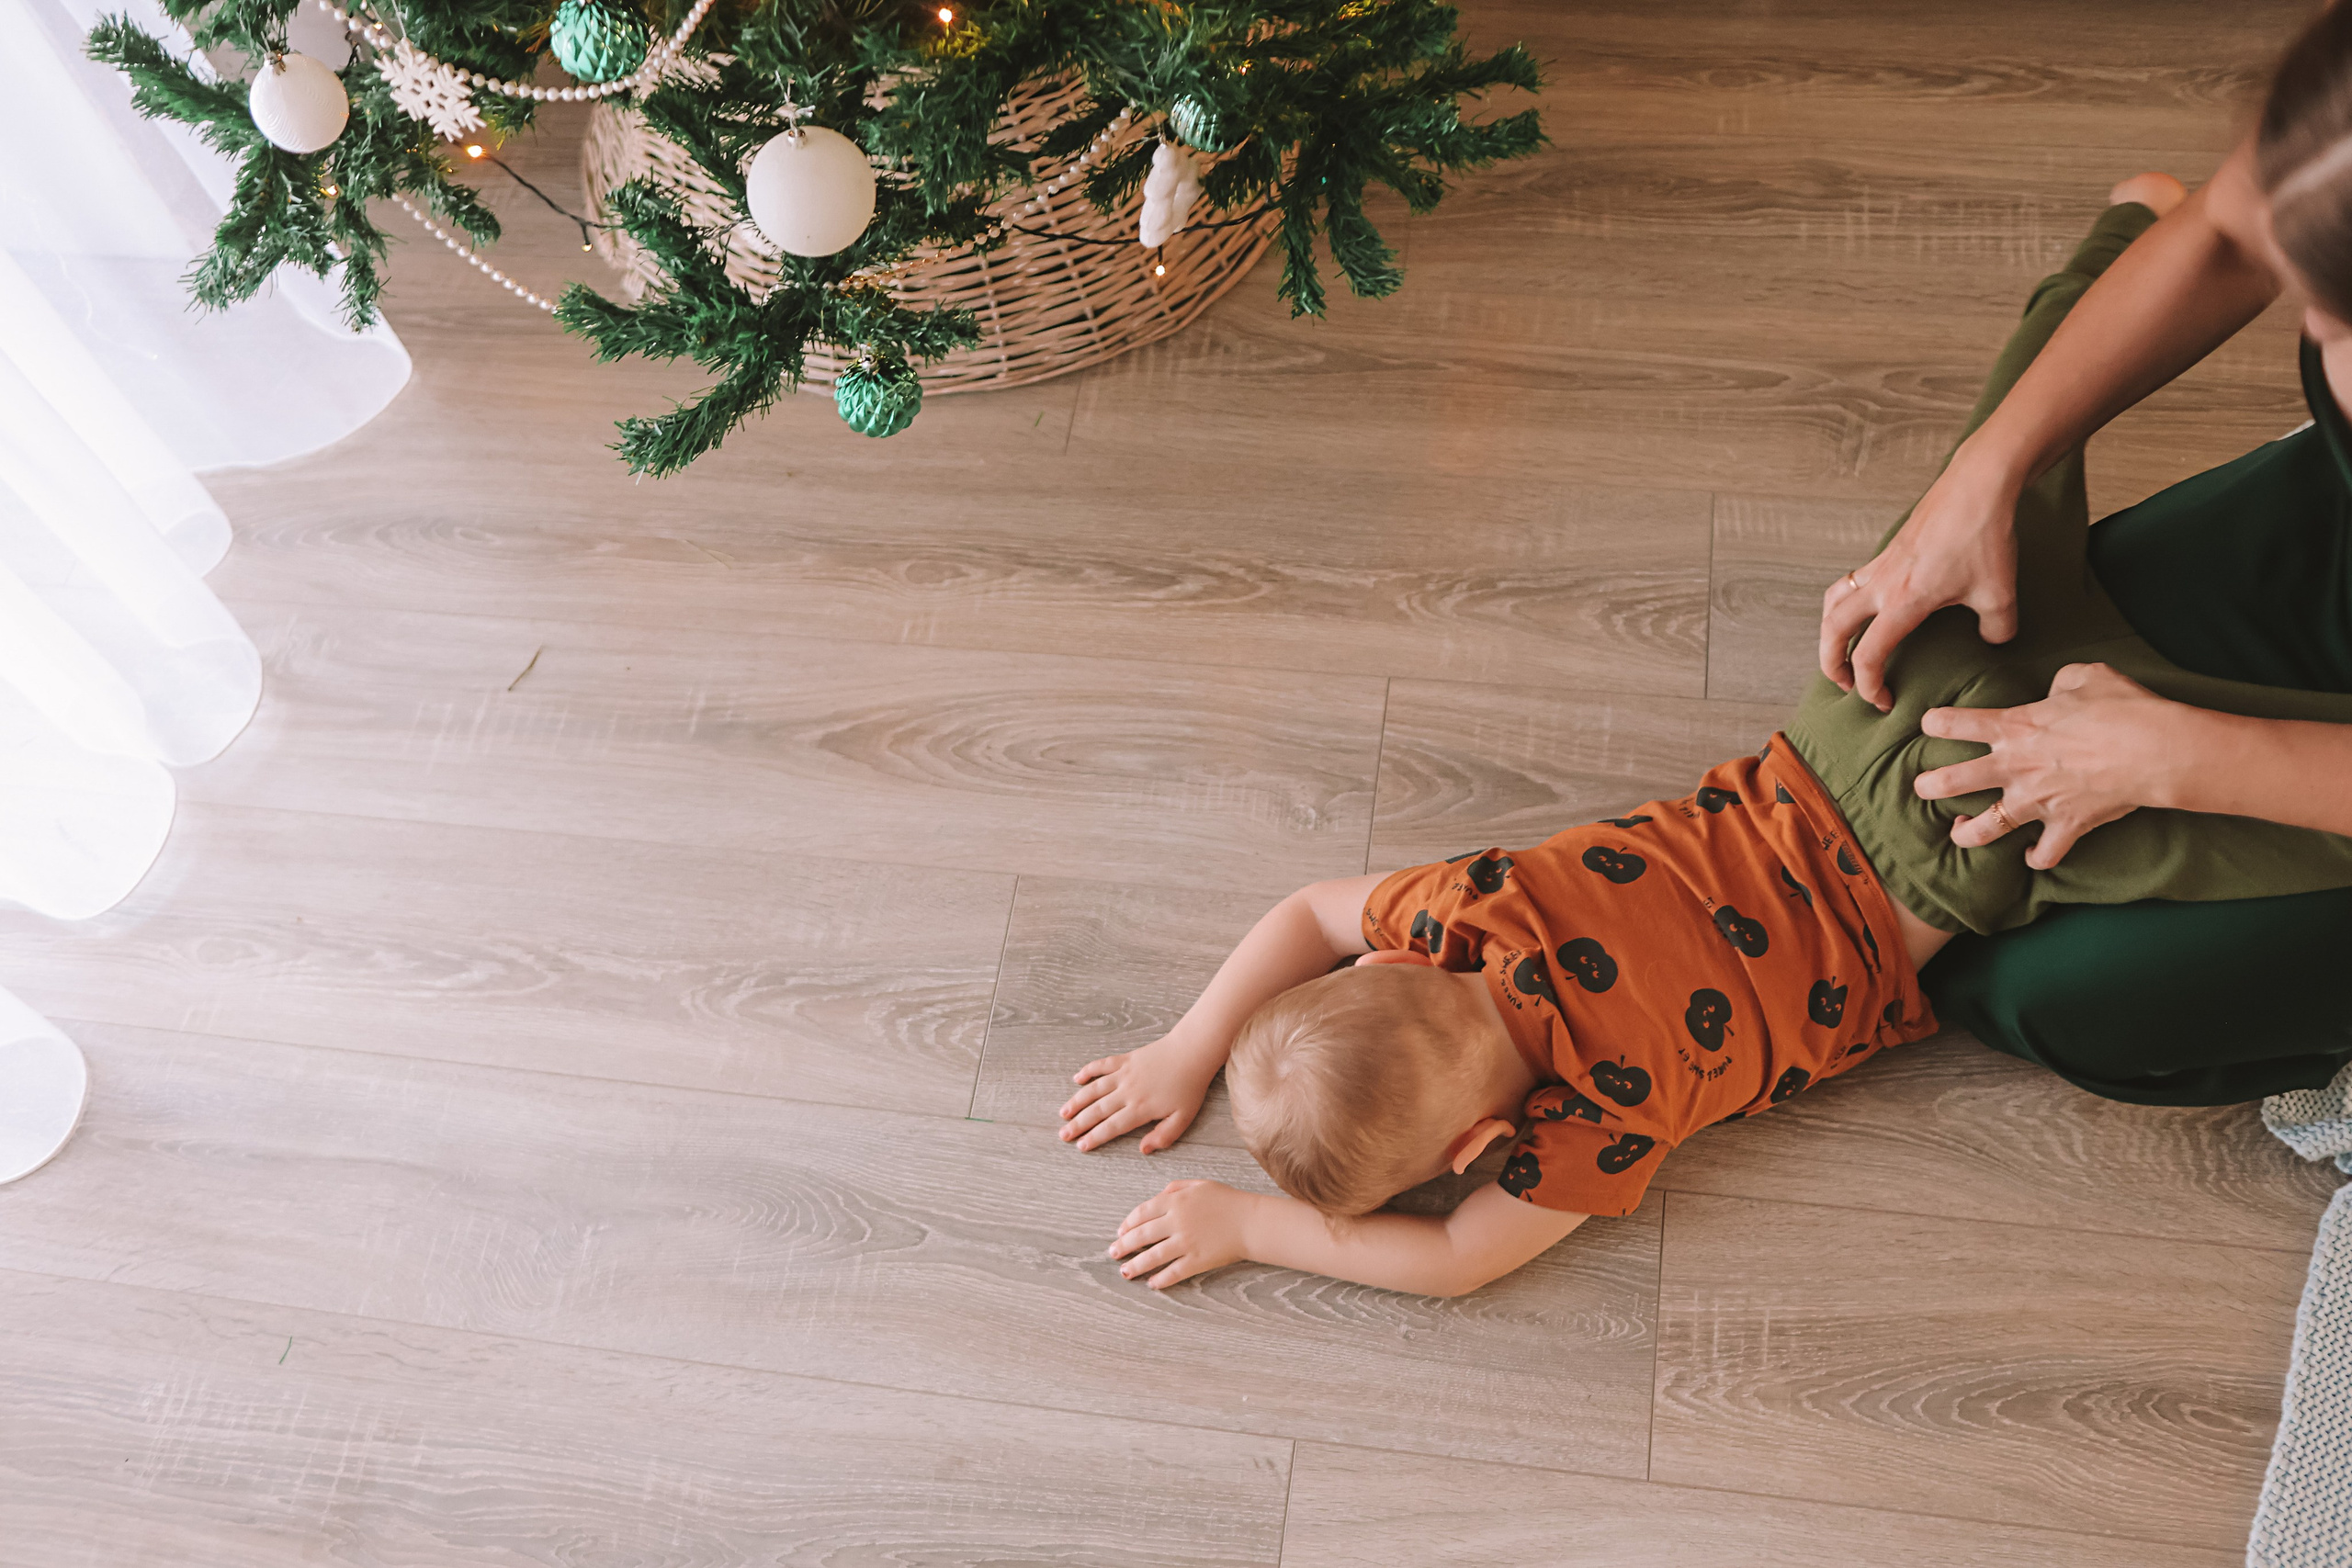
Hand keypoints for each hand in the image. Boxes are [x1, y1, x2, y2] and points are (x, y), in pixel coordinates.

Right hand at [1060, 1034, 1221, 1152]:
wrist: (1192, 1052)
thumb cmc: (1190, 1087)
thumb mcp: (1184, 1118)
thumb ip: (1163, 1136)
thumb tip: (1143, 1149)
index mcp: (1140, 1109)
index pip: (1112, 1127)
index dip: (1095, 1138)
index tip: (1081, 1146)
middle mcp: (1127, 1092)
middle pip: (1097, 1111)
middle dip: (1078, 1124)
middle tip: (1063, 1135)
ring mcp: (1124, 1074)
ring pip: (1094, 1089)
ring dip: (1077, 1101)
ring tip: (1063, 1113)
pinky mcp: (1125, 1059)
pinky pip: (1101, 1065)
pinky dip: (1088, 1071)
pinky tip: (1077, 1079)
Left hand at [1108, 1179, 1255, 1288]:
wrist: (1251, 1221)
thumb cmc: (1228, 1200)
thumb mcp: (1200, 1185)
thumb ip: (1177, 1187)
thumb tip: (1160, 1194)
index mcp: (1175, 1201)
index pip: (1142, 1213)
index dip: (1128, 1224)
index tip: (1120, 1231)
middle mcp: (1176, 1222)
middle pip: (1142, 1235)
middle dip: (1124, 1245)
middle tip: (1113, 1253)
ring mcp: (1186, 1243)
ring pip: (1153, 1256)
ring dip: (1135, 1265)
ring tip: (1125, 1272)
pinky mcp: (1197, 1260)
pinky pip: (1174, 1272)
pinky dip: (1161, 1279)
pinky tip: (1152, 1284)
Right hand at [1820, 445, 2022, 710]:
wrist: (1978, 486)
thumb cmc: (1985, 537)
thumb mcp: (2000, 594)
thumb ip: (1996, 628)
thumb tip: (1992, 640)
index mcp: (1903, 602)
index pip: (1869, 654)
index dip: (1868, 685)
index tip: (1882, 701)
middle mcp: (1882, 585)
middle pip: (1832, 629)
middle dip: (1830, 662)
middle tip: (1843, 682)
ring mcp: (1881, 565)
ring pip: (1834, 601)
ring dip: (1829, 629)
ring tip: (1840, 647)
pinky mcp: (1889, 550)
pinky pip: (1852, 581)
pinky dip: (1846, 601)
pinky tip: (1868, 607)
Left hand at [1914, 662, 2189, 868]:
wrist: (2155, 749)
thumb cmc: (2122, 707)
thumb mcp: (2086, 676)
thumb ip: (2061, 682)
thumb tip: (2057, 691)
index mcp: (2015, 726)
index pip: (1955, 724)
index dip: (1935, 723)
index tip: (1929, 724)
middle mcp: (2015, 766)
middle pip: (1952, 781)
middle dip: (1929, 786)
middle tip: (1921, 787)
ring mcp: (2037, 801)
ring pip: (1985, 828)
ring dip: (1965, 834)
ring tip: (1958, 832)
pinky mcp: (2065, 826)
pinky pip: (2044, 855)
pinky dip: (2037, 859)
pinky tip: (2032, 858)